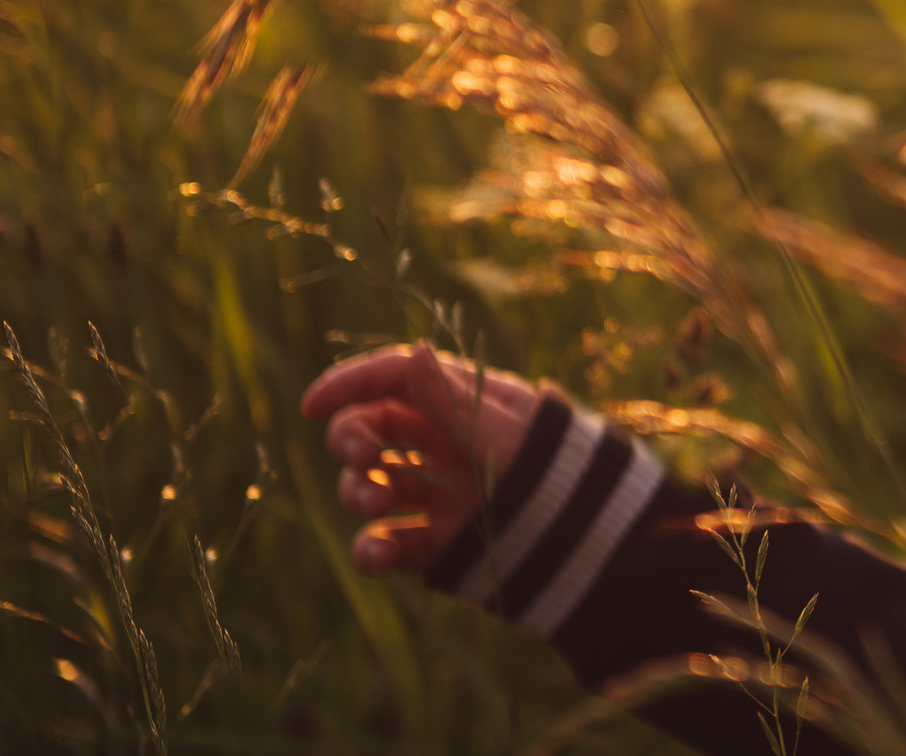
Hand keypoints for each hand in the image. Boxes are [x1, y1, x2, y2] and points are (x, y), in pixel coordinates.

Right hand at [300, 343, 543, 574]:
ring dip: (358, 492)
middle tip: (363, 458)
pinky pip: (386, 543)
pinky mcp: (436, 543)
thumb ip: (455, 402)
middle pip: (370, 430)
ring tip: (379, 502)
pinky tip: (377, 553)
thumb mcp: (508, 435)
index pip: (394, 380)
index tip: (312, 406)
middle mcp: (443, 445)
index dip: (350, 385)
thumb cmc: (562, 474)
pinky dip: (371, 550)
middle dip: (352, 440)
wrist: (593, 545)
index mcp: (462, 405)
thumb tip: (412, 353)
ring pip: (370, 485)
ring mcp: (437, 494)